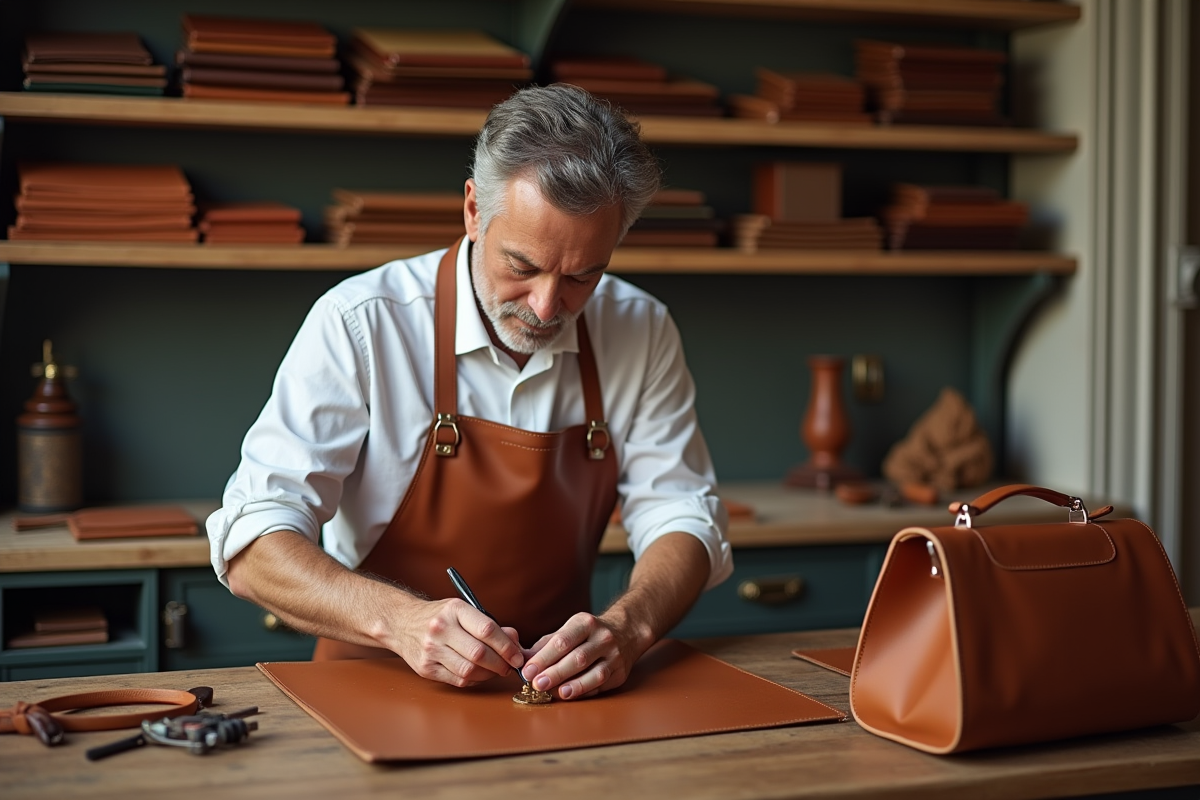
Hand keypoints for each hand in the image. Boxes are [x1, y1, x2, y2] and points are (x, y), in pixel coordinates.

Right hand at [391, 598, 524, 687]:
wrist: (402, 622)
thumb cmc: (440, 616)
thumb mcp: (463, 610)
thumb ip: (490, 625)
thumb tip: (515, 641)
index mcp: (454, 610)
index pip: (487, 630)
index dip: (507, 646)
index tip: (518, 656)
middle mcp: (440, 629)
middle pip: (479, 654)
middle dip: (501, 664)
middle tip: (510, 667)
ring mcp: (431, 650)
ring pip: (469, 670)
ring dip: (489, 674)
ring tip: (496, 670)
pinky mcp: (425, 669)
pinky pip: (457, 680)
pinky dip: (473, 680)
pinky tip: (479, 674)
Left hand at [519, 611, 648, 700]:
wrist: (627, 632)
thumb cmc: (588, 634)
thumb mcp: (569, 630)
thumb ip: (545, 645)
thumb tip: (522, 660)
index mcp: (585, 623)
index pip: (562, 641)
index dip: (544, 658)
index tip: (527, 671)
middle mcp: (603, 638)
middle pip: (578, 658)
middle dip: (556, 673)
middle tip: (537, 684)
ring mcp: (615, 656)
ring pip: (595, 673)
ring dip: (575, 685)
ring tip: (557, 693)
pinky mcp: (620, 673)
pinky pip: (602, 685)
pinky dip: (585, 692)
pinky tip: (571, 695)